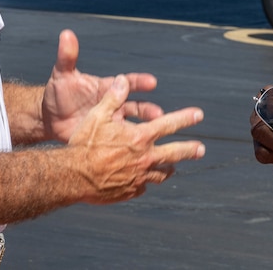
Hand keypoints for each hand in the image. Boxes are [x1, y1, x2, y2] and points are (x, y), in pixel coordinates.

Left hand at [42, 30, 163, 142]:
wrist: (49, 118)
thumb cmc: (58, 93)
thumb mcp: (62, 75)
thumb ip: (67, 56)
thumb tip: (66, 34)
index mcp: (107, 88)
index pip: (128, 83)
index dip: (140, 82)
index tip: (152, 82)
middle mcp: (114, 104)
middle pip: (136, 106)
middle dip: (148, 110)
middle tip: (158, 114)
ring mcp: (110, 122)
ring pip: (133, 126)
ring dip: (143, 130)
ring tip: (152, 136)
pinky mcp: (105, 139)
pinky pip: (120, 142)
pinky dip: (130, 147)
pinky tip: (139, 153)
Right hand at [71, 74, 205, 203]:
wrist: (72, 177)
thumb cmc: (84, 144)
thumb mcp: (97, 115)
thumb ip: (113, 98)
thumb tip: (123, 80)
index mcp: (140, 137)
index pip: (169, 124)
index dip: (185, 118)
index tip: (199, 115)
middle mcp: (145, 157)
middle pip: (175, 153)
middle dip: (190, 150)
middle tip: (200, 149)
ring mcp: (139, 177)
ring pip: (161, 174)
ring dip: (168, 169)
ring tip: (173, 168)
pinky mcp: (129, 192)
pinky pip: (143, 187)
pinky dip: (144, 182)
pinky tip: (143, 181)